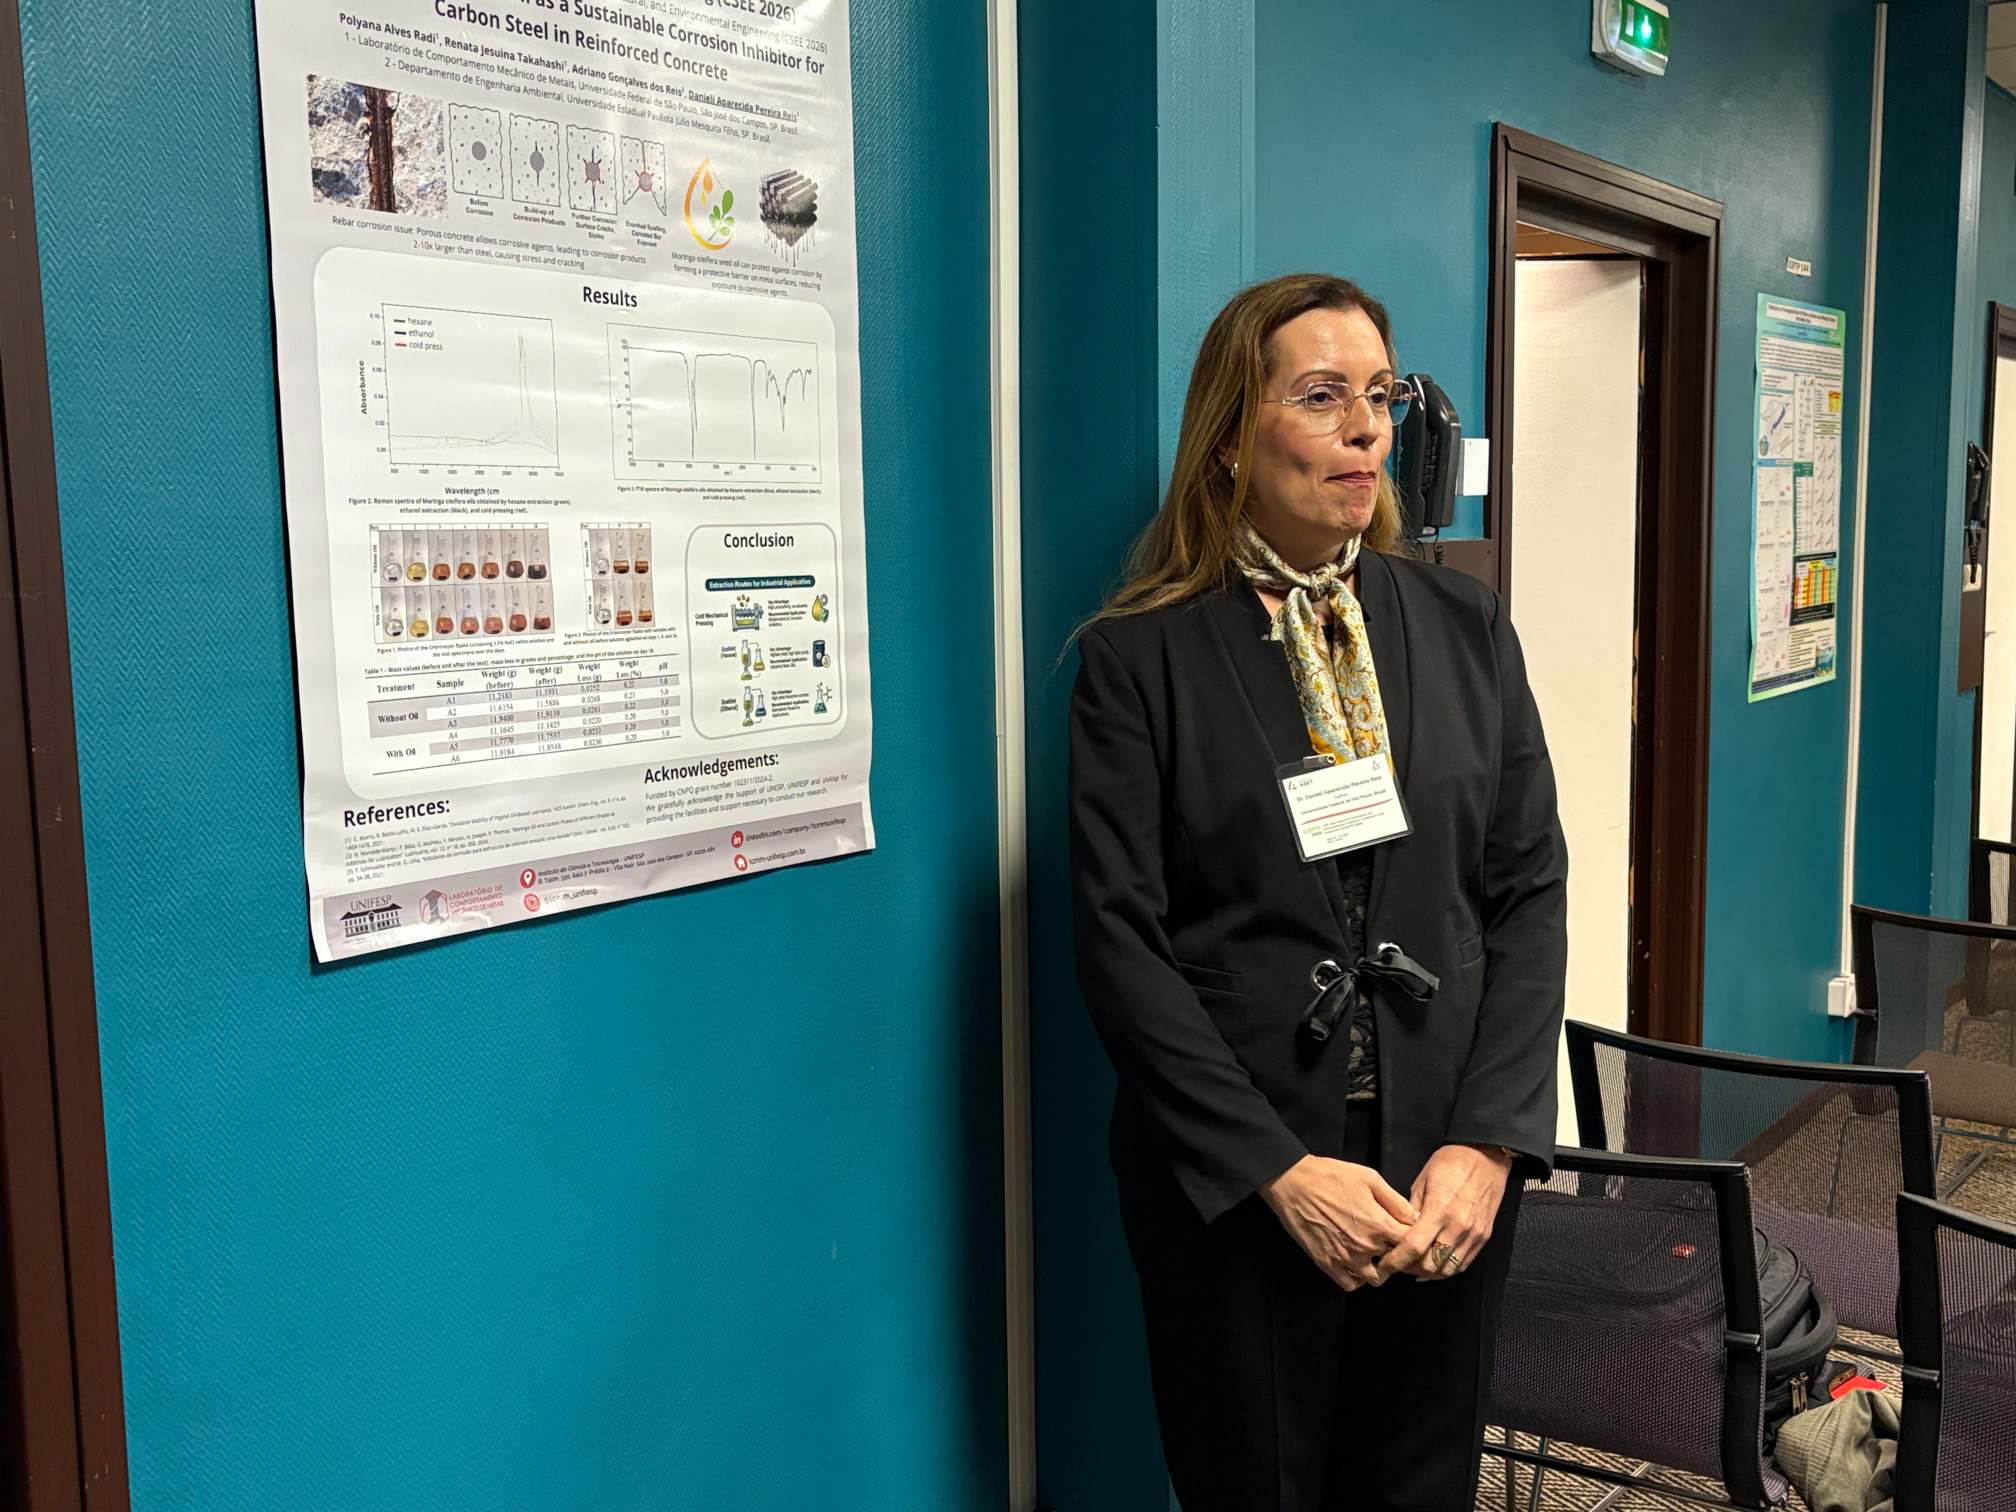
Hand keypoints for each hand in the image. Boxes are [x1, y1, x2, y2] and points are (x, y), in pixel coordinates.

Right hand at [1260, 1155, 1418, 1291]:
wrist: (1292, 1183)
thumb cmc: (1331, 1176)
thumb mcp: (1369, 1178)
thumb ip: (1395, 1200)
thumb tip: (1413, 1218)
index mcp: (1379, 1224)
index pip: (1411, 1243)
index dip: (1414, 1238)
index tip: (1408, 1232)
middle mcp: (1365, 1246)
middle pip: (1396, 1262)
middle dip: (1398, 1254)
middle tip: (1391, 1243)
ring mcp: (1345, 1258)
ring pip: (1375, 1279)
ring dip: (1379, 1269)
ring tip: (1373, 1255)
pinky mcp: (1327, 1264)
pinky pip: (1350, 1285)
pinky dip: (1356, 1279)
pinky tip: (1355, 1264)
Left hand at [1378, 1144, 1513, 1281]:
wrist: (1486, 1157)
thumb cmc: (1451, 1163)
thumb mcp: (1423, 1181)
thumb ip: (1411, 1210)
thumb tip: (1399, 1232)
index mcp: (1439, 1210)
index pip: (1414, 1247)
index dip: (1396, 1260)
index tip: (1384, 1264)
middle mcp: (1458, 1227)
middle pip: (1430, 1265)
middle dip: (1410, 1268)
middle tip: (1398, 1262)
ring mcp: (1473, 1234)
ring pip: (1447, 1270)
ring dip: (1428, 1272)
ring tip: (1415, 1265)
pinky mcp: (1484, 1237)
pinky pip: (1463, 1264)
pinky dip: (1446, 1268)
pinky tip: (1435, 1263)